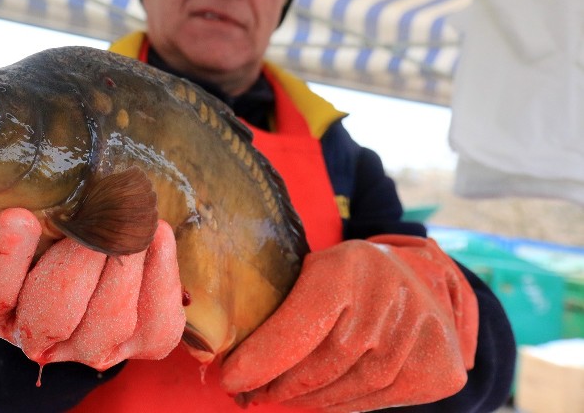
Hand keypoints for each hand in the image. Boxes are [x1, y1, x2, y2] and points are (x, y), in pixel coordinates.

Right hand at [0, 208, 185, 370]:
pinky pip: (157, 325)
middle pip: (52, 316)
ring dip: (123, 267)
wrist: (102, 255)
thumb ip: (15, 194)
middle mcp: (42, 335)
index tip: (20, 217)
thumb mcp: (26, 209)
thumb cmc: (54, 226)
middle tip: (97, 217)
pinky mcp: (143, 343)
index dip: (6, 257)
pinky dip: (161, 276)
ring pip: (107, 324)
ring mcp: (94, 346)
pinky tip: (159, 234)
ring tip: (132, 221)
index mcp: (0, 304)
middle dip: (78, 262)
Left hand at [221, 235, 478, 411]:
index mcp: (347, 267)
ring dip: (303, 401)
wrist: (423, 279)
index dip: (262, 359)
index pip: (299, 325)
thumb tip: (228, 346)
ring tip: (276, 396)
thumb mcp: (315, 269)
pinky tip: (315, 401)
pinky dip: (337, 406)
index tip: (231, 378)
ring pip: (347, 389)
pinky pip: (374, 401)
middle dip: (277, 385)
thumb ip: (283, 301)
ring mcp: (419, 335)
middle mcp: (388, 298)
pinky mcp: (437, 368)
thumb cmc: (349, 277)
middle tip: (247, 392)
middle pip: (322, 364)